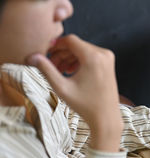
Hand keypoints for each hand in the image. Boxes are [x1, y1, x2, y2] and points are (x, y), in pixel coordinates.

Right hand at [26, 34, 122, 151]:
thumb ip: (46, 69)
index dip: (56, 45)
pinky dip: (79, 61)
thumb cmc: (85, 105)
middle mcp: (103, 54)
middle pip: (76, 45)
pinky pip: (90, 55)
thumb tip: (32, 56)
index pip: (70, 40)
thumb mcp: (62, 87)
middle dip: (61, 54)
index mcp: (93, 57)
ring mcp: (108, 58)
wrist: (106, 117)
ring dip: (69, 58)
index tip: (46, 54)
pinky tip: (70, 72)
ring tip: (59, 71)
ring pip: (83, 50)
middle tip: (51, 66)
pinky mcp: (109, 64)